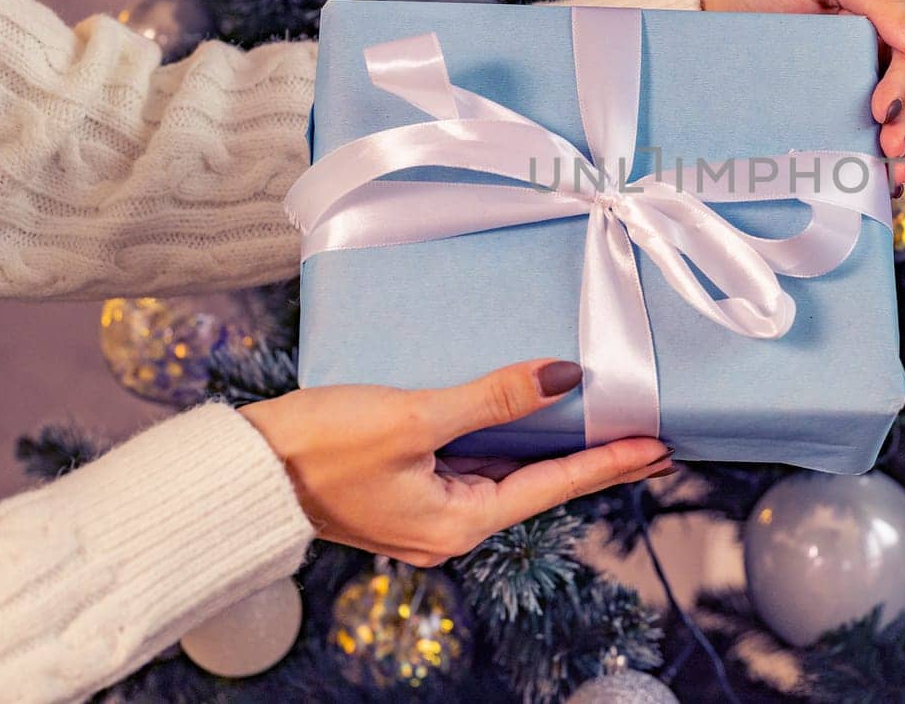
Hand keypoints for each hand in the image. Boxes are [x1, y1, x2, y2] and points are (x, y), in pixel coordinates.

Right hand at [239, 360, 670, 565]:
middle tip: (649, 436)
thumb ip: (495, 398)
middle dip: (593, 458)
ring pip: (503, 473)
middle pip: (537, 484)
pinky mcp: (403, 490)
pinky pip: (469, 464)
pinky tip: (523, 415)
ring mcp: (425, 512)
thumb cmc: (321, 447)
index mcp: (459, 522)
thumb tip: (566, 378)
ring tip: (600, 421)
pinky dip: (503, 440)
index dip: (612, 462)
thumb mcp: (416, 417)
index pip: (556, 485)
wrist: (242, 471)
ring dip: (548, 447)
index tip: (661, 447)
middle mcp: (449, 527)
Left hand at [699, 0, 904, 189]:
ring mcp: (856, 79)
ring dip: (903, 141)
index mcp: (879, 14)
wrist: (710, 24)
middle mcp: (874, 47)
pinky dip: (883, 158)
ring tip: (891, 168)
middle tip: (889, 142)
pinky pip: (870, 133)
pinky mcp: (836, 109)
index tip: (883, 106)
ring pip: (900, 111)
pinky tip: (886, 179)